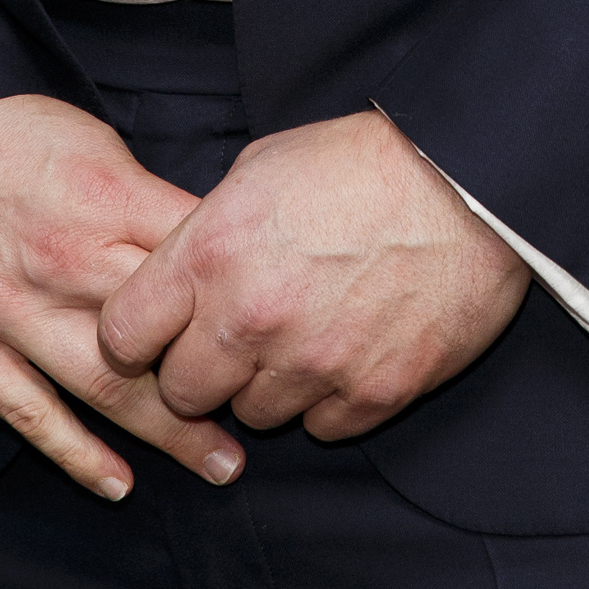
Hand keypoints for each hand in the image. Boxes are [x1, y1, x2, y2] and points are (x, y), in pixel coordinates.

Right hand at [0, 93, 246, 500]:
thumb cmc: (5, 132)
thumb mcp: (94, 141)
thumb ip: (146, 199)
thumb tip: (204, 242)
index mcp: (105, 199)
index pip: (196, 259)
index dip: (242, 290)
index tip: (275, 317)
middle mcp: (65, 262)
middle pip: (164, 333)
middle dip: (222, 374)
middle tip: (268, 404)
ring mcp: (13, 311)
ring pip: (107, 387)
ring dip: (170, 432)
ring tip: (222, 462)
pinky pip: (29, 414)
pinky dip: (76, 454)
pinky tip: (119, 483)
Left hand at [97, 109, 530, 440]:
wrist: (465, 183)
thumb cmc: (362, 162)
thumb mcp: (261, 167)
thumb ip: (209, 230)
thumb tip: (181, 272)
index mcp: (212, 253)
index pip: (122, 334)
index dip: (137, 335)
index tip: (158, 329)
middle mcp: (250, 318)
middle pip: (181, 392)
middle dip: (200, 368)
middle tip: (238, 333)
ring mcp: (311, 363)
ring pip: (252, 415)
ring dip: (268, 383)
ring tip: (305, 329)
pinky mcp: (370, 395)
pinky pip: (320, 426)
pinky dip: (328, 397)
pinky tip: (349, 346)